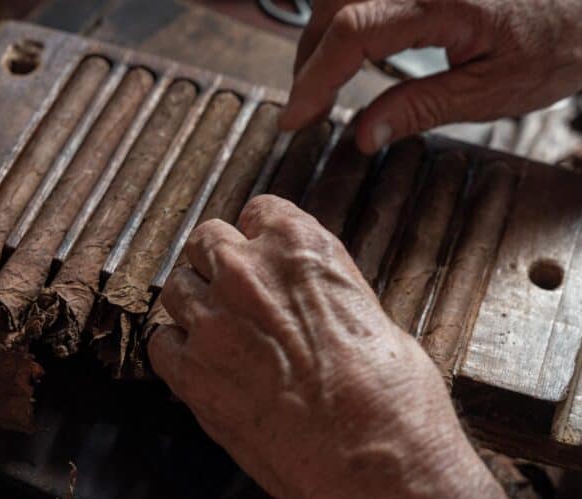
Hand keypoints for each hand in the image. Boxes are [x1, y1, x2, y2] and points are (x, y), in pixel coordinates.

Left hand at [149, 195, 462, 498]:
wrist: (371, 457)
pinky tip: (202, 366)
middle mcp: (247, 272)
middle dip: (218, 262)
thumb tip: (311, 301)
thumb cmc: (390, 391)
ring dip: (195, 302)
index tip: (259, 254)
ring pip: (177, 286)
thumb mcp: (369, 313)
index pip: (258, 212)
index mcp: (299, 245)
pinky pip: (161, 343)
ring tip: (218, 331)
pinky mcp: (192, 374)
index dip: (258, 236)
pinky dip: (177, 350)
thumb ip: (323, 291)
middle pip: (205, 241)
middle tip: (234, 294)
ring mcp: (213, 321)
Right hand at [279, 0, 581, 152]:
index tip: (294, 119)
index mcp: (441, 2)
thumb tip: (364, 135)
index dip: (314, 80)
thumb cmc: (557, 42)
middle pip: (333, 6)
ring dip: (319, 38)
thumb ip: (421, 108)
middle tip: (307, 108)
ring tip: (321, 84)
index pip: (352, 34)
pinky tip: (346, 47)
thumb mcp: (491, 92)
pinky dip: (342, 19)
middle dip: (309, 62)